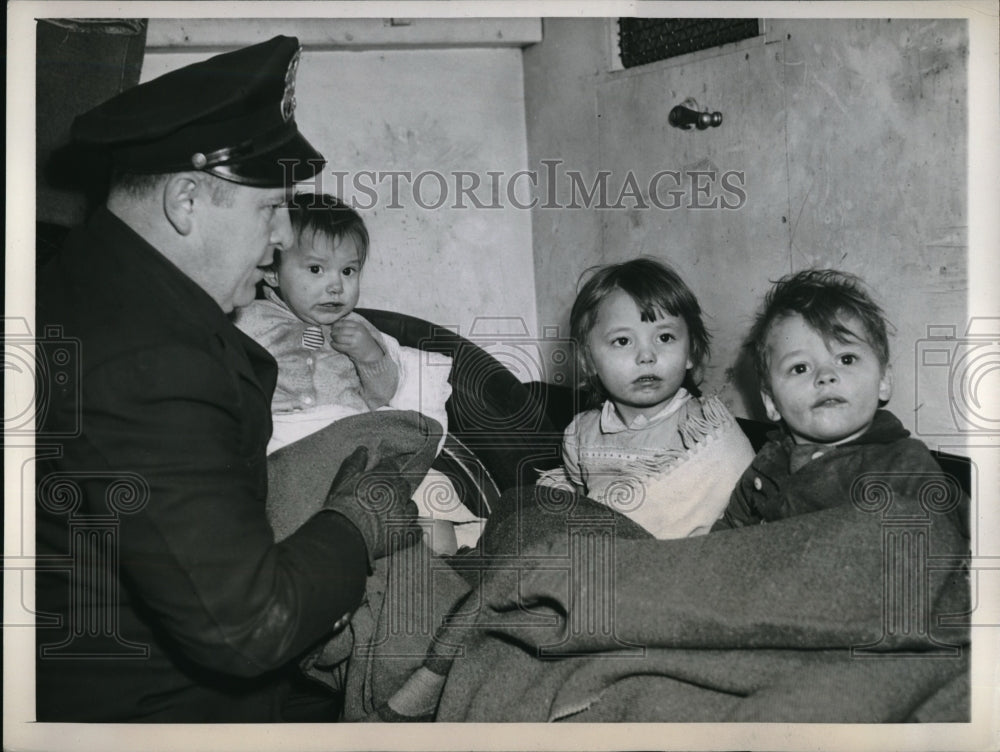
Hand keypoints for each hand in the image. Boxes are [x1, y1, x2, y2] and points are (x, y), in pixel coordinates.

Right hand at [322, 446, 417, 562]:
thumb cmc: (342, 508)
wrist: (344, 536)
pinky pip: (416, 530)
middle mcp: (398, 494)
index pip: (392, 466)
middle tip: (384, 497)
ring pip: (412, 507)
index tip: (382, 474)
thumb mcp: (343, 480)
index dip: (387, 470)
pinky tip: (403, 531)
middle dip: (396, 490)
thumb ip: (355, 463)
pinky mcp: (406, 533)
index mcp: (384, 478)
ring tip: (392, 515)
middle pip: (404, 486)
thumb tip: (363, 450)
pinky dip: (411, 530)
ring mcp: (404, 514)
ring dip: (405, 509)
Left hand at [329, 320, 383, 363]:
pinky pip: (339, 346)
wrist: (371, 352)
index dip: (336, 324)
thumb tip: (335, 324)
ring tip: (333, 339)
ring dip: (333, 338)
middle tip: (332, 333)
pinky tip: (333, 344)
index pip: (343, 323)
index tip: (333, 327)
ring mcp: (354, 341)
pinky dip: (334, 345)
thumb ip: (350, 326)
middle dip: (333, 332)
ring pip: (338, 338)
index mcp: (359, 326)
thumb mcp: (360, 330)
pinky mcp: (351, 349)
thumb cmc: (364, 340)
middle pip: (340, 330)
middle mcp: (357, 332)